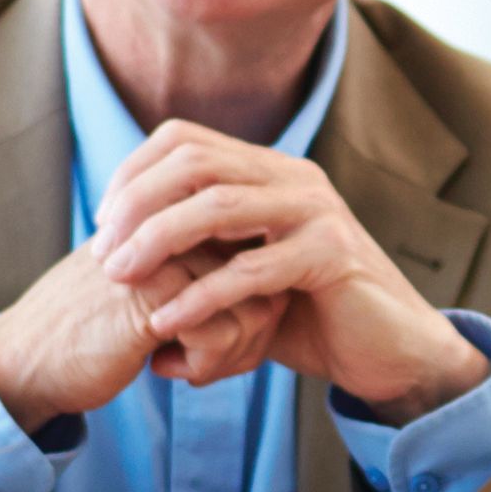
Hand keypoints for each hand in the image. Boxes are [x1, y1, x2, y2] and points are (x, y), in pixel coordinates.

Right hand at [0, 232, 281, 430]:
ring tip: (189, 369)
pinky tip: (161, 369)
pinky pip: (222, 333)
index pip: (260, 261)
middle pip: (266, 285)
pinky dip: (206, 366)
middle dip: (251, 339)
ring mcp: (166, 257)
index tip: (225, 346)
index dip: (256, 313)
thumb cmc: (94, 334)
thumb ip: (205, 284)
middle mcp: (178, 230)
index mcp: (180, 224)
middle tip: (210, 365)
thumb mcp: (157, 298)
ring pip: (252, 310)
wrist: (27, 359)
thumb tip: (279, 303)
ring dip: (232, 356)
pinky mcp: (153, 293)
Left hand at [97, 126, 488, 422]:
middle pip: (193, 163)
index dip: (132, 175)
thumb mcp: (241, 275)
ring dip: (157, 241)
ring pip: (217, 205)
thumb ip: (193, 256)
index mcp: (269, 171)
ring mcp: (317, 211)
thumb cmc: (308, 316)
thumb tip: (113, 263)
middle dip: (135, 205)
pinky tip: (166, 321)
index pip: (184, 140)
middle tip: (102, 254)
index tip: (102, 225)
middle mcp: (293, 178)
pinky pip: (251, 269)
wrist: (388, 351)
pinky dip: (200, 295)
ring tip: (120, 279)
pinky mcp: (332, 255)